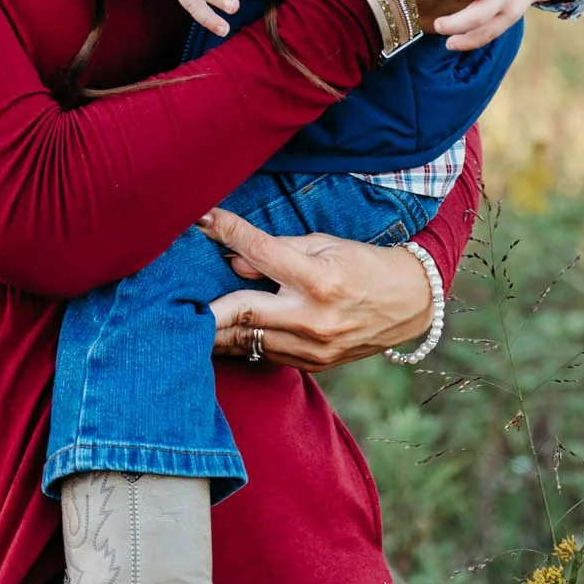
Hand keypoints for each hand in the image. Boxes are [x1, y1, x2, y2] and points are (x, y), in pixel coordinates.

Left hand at [203, 207, 433, 370]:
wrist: (410, 304)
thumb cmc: (364, 265)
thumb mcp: (325, 245)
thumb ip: (277, 250)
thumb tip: (233, 260)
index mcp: (318, 279)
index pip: (260, 252)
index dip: (227, 232)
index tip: (200, 218)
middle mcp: (313, 319)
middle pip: (242, 315)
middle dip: (205, 307)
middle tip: (174, 298)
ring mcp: (314, 348)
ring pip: (248, 341)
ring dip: (217, 330)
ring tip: (190, 318)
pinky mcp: (314, 365)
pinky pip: (266, 354)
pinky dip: (244, 342)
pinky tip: (225, 333)